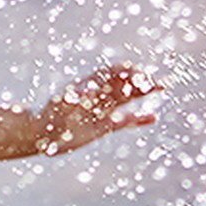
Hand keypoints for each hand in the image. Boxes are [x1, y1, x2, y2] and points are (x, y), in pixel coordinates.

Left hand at [37, 63, 163, 154]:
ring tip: (164, 86)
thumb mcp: (61, 104)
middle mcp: (99, 95)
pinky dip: (139, 119)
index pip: (113, 72)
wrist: (41, 134)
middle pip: (125, 83)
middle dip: (142, 79)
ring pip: (129, 98)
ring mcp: (103, 110)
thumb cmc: (49, 116)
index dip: (127, 71)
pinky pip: (126, 121)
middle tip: (160, 79)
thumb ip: (75, 98)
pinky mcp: (105, 126)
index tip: (140, 72)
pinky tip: (153, 117)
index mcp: (90, 84)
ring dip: (145, 92)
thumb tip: (87, 91)